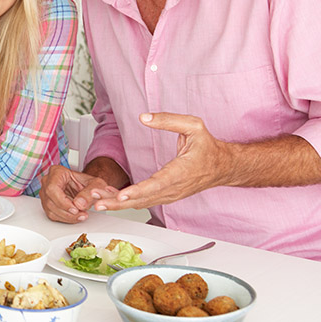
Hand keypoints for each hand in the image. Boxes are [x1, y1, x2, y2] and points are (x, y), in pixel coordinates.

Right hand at [39, 165, 117, 222]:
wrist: (88, 189)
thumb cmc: (89, 183)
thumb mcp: (96, 184)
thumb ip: (90, 192)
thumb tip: (80, 203)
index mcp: (56, 171)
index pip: (52, 188)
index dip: (62, 201)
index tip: (75, 208)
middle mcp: (48, 181)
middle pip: (50, 201)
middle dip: (67, 212)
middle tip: (81, 214)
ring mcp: (45, 193)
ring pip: (50, 210)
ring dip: (67, 216)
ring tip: (81, 215)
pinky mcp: (47, 203)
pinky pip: (52, 215)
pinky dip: (65, 218)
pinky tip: (75, 216)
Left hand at [94, 112, 230, 210]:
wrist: (223, 167)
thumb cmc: (208, 147)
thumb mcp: (194, 126)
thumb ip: (169, 120)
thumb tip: (144, 117)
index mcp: (182, 171)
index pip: (158, 184)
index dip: (139, 191)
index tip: (122, 195)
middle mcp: (175, 187)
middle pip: (144, 199)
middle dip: (119, 202)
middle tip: (97, 202)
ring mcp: (171, 195)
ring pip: (142, 203)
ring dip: (119, 204)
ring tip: (97, 202)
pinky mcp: (167, 197)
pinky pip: (145, 202)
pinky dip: (128, 202)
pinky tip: (111, 199)